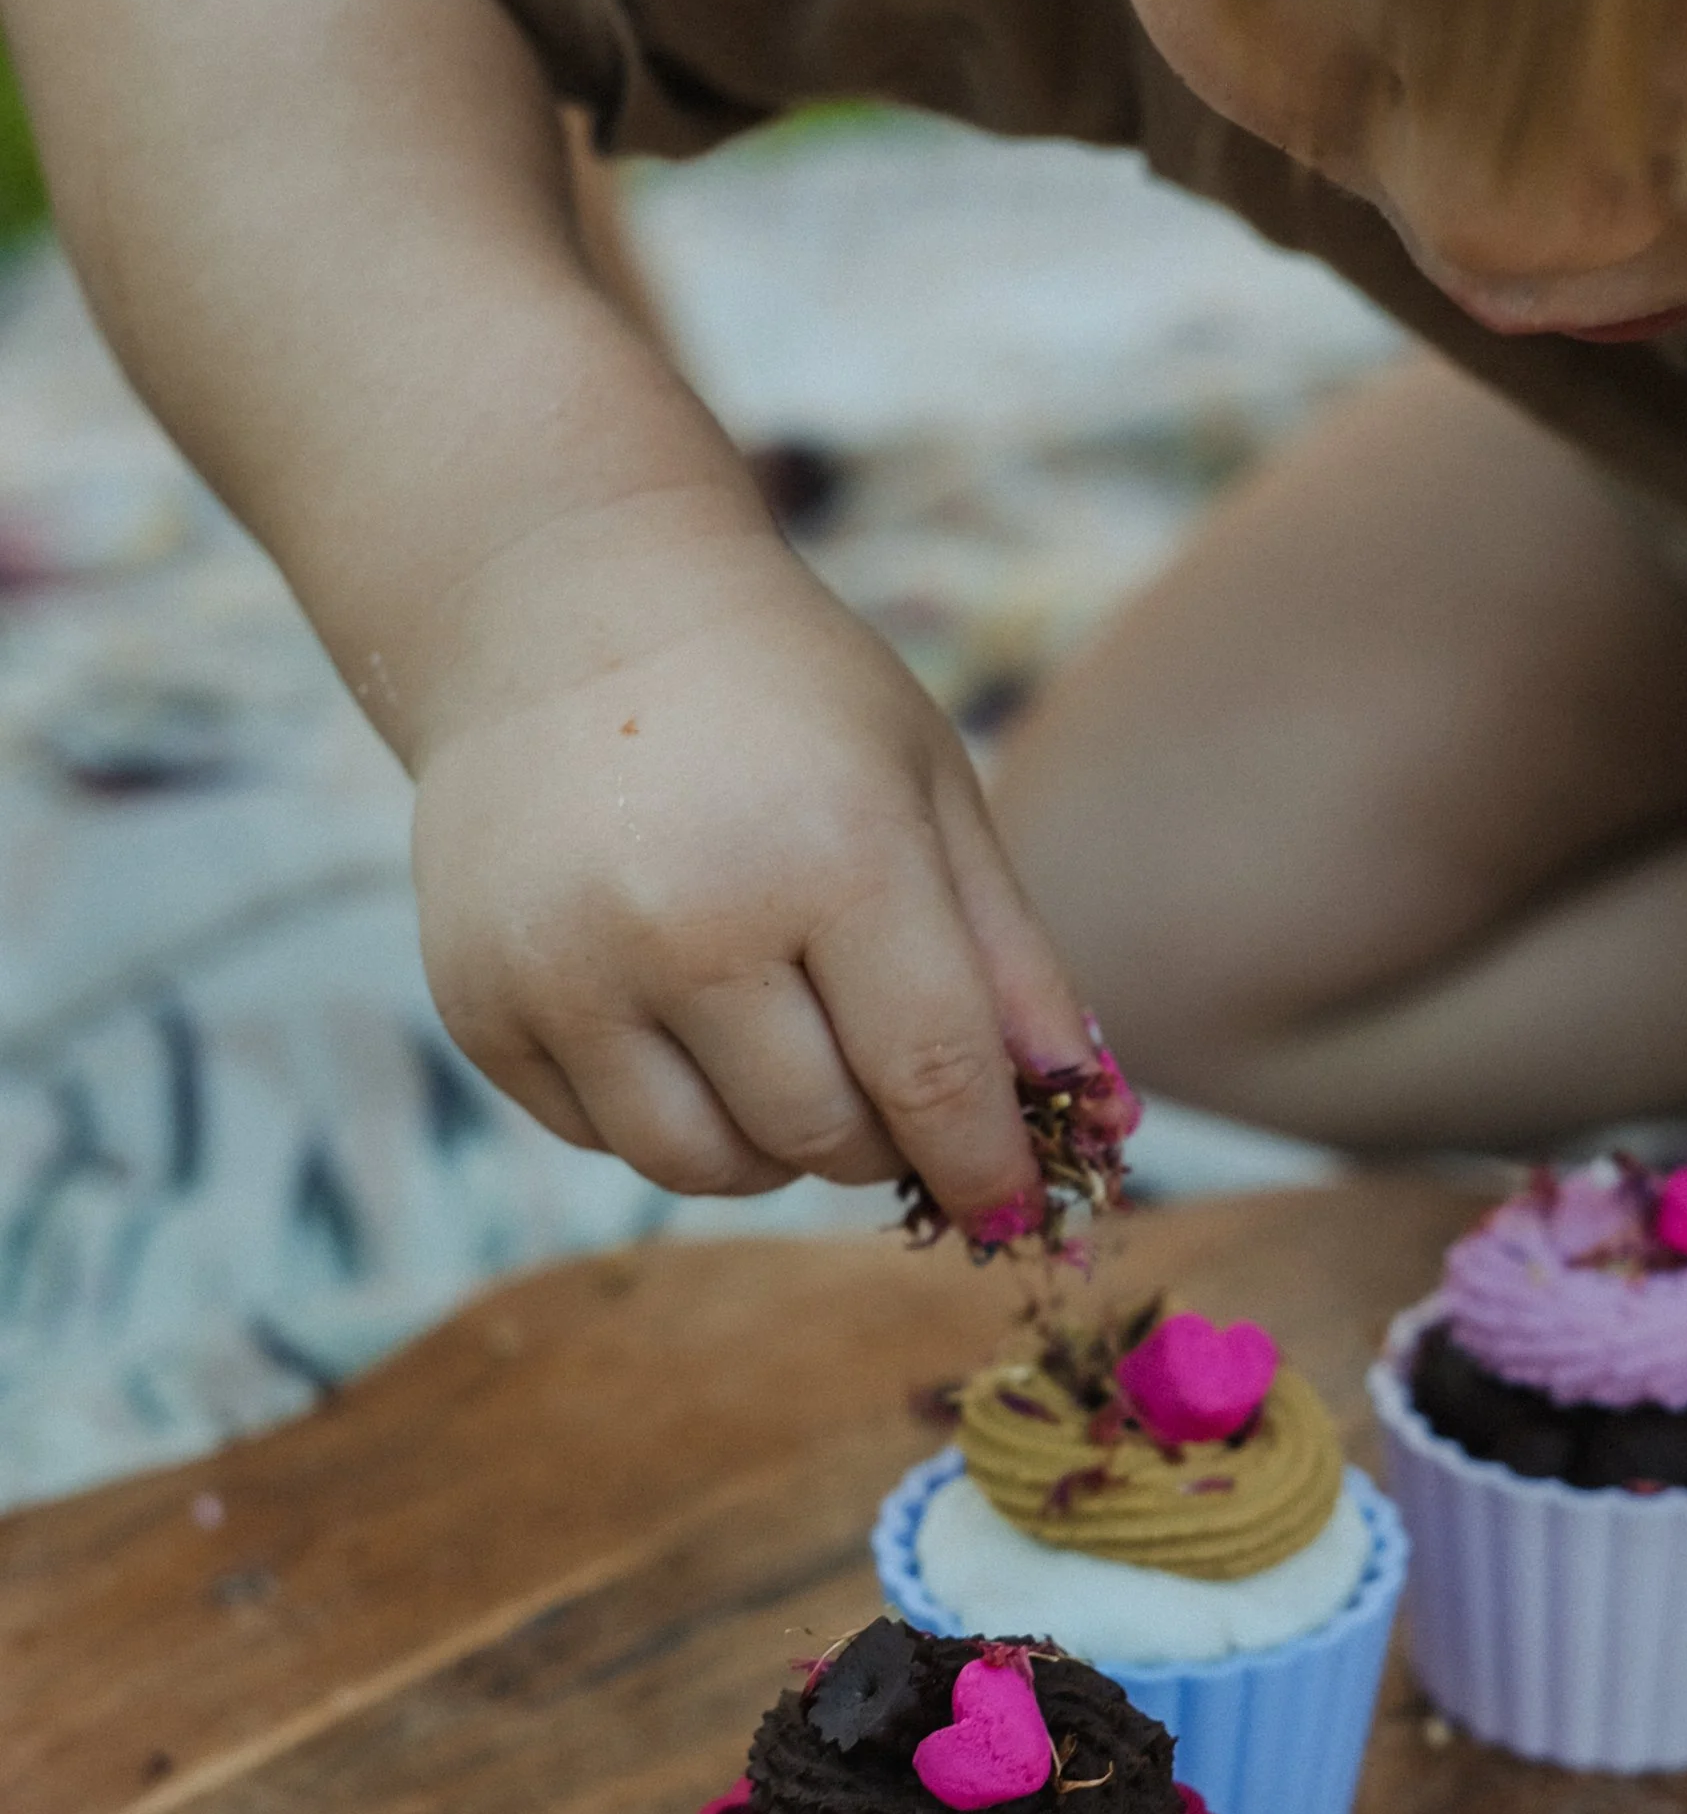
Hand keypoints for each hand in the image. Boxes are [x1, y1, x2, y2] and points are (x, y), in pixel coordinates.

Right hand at [409, 522, 1089, 1227]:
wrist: (554, 606)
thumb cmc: (781, 698)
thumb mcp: (925, 785)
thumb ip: (1008, 957)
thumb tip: (1078, 1112)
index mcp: (831, 852)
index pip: (933, 1077)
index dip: (985, 1165)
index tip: (1012, 1208)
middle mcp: (686, 922)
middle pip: (822, 1137)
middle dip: (880, 1137)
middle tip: (885, 1079)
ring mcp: (565, 970)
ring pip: (705, 1167)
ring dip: (771, 1147)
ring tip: (784, 1052)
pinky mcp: (480, 1003)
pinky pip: (602, 1136)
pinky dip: (665, 1113)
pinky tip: (675, 1015)